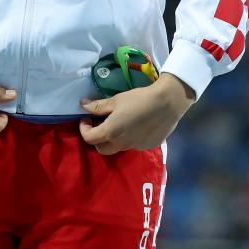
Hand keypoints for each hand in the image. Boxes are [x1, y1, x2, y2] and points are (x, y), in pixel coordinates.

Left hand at [79, 73, 194, 154]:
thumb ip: (98, 106)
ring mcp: (134, 147)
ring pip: (117, 148)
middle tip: (99, 123)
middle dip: (96, 137)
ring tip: (118, 123)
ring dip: (112, 139)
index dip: (84, 128)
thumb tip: (82, 106)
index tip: (86, 117)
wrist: (166, 104)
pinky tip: (135, 124)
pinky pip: (132, 145)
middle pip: (101, 148)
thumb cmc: (138, 99)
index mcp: (111, 132)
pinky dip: (127, 137)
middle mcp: (121, 144)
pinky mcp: (146, 147)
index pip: (89, 138)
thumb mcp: (116, 100)